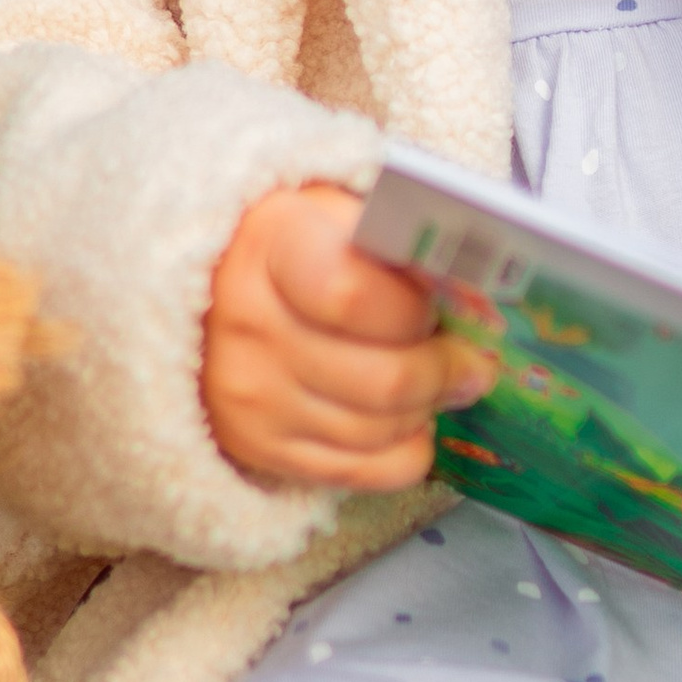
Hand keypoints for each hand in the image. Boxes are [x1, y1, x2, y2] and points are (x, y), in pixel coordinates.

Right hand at [202, 182, 492, 490]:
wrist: (205, 288)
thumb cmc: (293, 243)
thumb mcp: (333, 208)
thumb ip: (395, 240)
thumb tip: (476, 291)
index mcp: (271, 246)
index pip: (355, 296)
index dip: (416, 311)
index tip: (444, 305)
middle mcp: (248, 325)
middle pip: (384, 379)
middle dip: (448, 372)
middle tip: (473, 361)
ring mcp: (249, 396)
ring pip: (382, 430)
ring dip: (428, 409)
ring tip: (438, 382)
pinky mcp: (257, 448)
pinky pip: (364, 472)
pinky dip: (406, 450)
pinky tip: (409, 420)